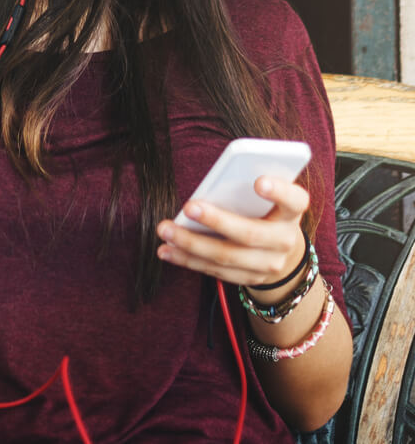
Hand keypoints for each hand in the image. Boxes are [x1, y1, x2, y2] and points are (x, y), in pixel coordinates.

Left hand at [155, 176, 308, 287]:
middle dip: (216, 220)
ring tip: (165, 230)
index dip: (279, 191)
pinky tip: (166, 250)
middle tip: (188, 207)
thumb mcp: (263, 198)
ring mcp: (268, 264)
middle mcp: (284, 240)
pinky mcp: (248, 278)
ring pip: (226, 256)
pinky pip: (215, 271)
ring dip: (191, 244)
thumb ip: (244, 190)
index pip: (294, 200)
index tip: (258, 181)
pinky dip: (187, 260)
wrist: (279, 250)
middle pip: (249, 233)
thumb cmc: (262, 211)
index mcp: (291, 213)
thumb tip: (210, 187)